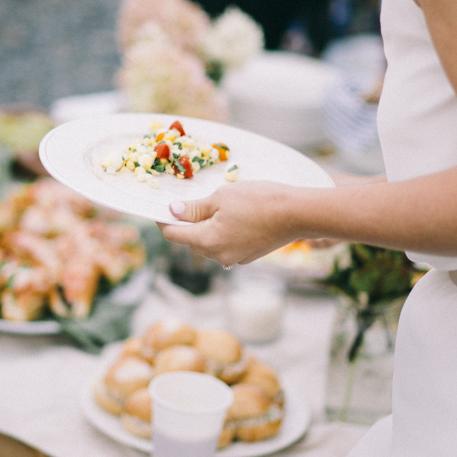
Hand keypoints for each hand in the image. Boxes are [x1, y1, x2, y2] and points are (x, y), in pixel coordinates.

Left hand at [158, 181, 309, 265]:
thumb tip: (173, 212)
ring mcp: (235, 258)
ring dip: (205, 230)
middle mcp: (219, 256)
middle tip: (186, 205)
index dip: (163, 221)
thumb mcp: (221, 197)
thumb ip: (194, 208)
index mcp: (207, 241)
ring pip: (209, 246)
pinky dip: (222, 234)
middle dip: (185, 226)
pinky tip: (233, 218)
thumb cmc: (259, 200)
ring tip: (212, 209)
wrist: (297, 213)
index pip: (174, 235)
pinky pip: (226, 246)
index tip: (159, 210)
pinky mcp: (248, 256)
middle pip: (191, 242)